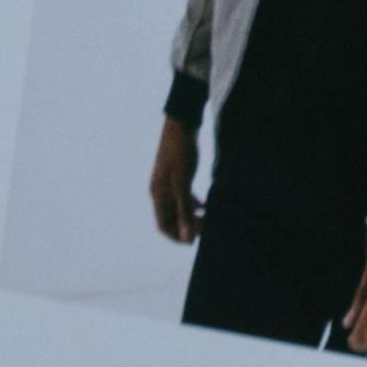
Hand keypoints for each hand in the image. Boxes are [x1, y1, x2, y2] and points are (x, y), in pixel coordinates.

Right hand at [150, 115, 200, 246]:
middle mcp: (160, 192)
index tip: (195, 240)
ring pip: (179, 209)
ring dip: (192, 216)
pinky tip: (207, 205)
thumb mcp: (183, 184)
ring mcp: (169, 185)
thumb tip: (187, 237)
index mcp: (158, 195)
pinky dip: (195, 205)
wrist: (182, 126)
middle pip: (172, 220)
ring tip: (209, 217)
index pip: (163, 227)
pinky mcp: (178, 178)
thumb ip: (185, 211)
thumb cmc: (180, 153)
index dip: (178, 237)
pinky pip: (184, 199)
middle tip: (207, 226)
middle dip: (188, 226)